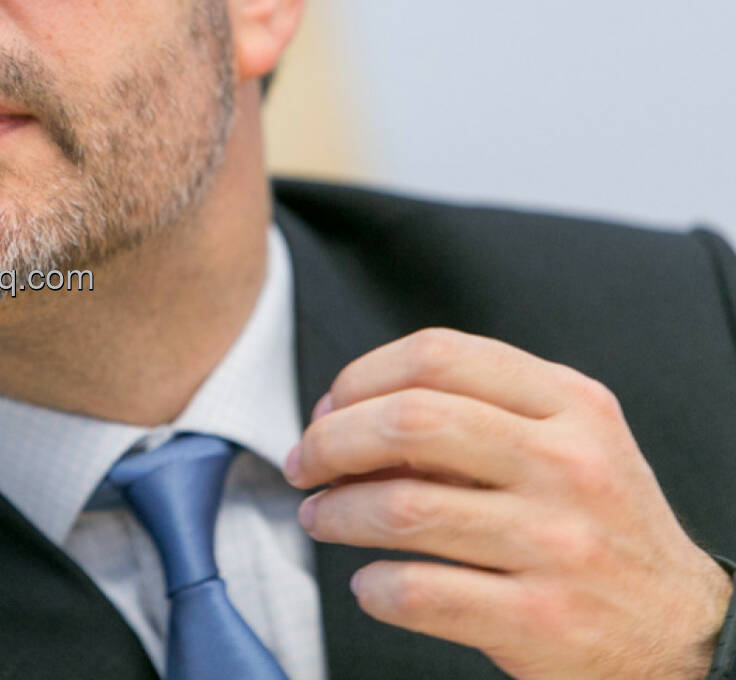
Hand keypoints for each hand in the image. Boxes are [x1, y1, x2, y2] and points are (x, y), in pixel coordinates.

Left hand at [283, 328, 732, 679]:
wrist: (683, 633)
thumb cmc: (597, 524)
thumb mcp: (565, 444)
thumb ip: (475, 414)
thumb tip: (349, 414)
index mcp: (571, 405)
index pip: (437, 354)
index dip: (360, 377)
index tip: (328, 408)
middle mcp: (569, 465)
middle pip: (410, 421)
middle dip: (331, 440)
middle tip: (304, 465)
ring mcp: (557, 544)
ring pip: (401, 507)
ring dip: (336, 513)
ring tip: (321, 519)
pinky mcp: (540, 620)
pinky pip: (417, 591)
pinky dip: (373, 587)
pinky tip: (370, 584)